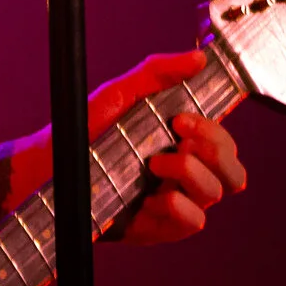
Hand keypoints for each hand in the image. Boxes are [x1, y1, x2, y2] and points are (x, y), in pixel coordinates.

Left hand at [87, 49, 247, 243]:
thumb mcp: (120, 94)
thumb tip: (199, 57)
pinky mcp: (161, 227)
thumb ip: (157, 73)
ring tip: (152, 164)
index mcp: (183, 147)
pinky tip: (148, 196)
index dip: (215, 131)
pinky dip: (176, 205)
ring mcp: (175, 203)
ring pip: (215, 193)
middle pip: (235, 174)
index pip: (227, 145)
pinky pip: (193, 221)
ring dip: (188, 172)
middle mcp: (185, 177)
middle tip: (176, 139)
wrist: (50, 166)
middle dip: (214, 151)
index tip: (180, 119)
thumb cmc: (85, 130)